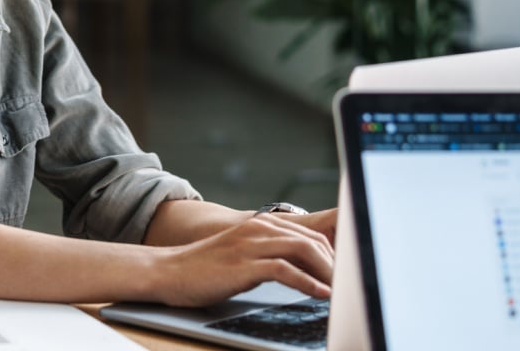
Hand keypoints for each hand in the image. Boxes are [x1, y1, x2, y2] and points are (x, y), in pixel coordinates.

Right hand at [151, 213, 334, 307]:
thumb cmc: (204, 268)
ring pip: (303, 251)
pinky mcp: (244, 265)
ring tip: (342, 292)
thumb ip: (269, 255)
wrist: (168, 271)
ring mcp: (251, 245)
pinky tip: (321, 295)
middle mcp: (258, 229)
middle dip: (337, 264)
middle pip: (313, 241)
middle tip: (350, 285)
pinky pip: (286, 271)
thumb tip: (303, 272)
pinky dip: (308, 283)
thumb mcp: (242, 255)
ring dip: (328, 273)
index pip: (311, 235)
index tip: (346, 276)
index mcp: (261, 224)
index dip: (333, 255)